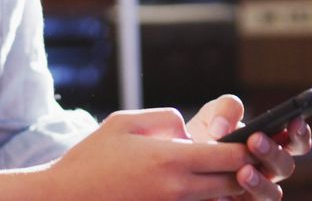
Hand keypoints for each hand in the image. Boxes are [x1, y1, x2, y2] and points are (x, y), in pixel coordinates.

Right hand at [46, 108, 256, 200]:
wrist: (64, 199)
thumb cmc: (91, 158)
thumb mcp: (124, 122)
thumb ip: (165, 118)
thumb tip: (188, 129)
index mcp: (170, 159)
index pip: (230, 157)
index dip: (244, 149)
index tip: (247, 142)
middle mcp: (176, 190)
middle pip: (232, 184)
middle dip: (241, 171)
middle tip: (239, 159)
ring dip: (223, 189)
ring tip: (216, 175)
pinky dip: (202, 199)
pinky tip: (193, 189)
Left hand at [186, 95, 311, 199]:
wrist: (180, 164)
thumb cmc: (205, 134)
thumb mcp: (212, 115)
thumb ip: (224, 111)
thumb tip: (222, 128)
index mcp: (270, 144)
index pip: (296, 141)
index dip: (300, 133)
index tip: (295, 121)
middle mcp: (269, 170)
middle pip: (285, 166)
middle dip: (273, 152)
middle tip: (255, 140)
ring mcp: (257, 192)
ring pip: (272, 193)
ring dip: (260, 182)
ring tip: (243, 172)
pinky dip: (241, 199)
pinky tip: (223, 194)